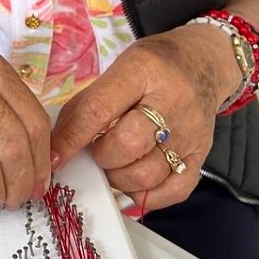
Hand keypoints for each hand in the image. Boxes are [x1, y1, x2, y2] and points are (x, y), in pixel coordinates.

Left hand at [49, 26, 238, 211]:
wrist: (204, 63)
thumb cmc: (154, 67)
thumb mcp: (118, 69)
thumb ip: (87, 104)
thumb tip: (56, 145)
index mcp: (143, 71)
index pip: (100, 110)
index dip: (71, 138)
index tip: (54, 158)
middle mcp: (171, 102)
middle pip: (127, 145)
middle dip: (102, 156)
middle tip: (98, 151)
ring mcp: (190, 133)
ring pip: (147, 175)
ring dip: (120, 178)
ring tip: (116, 164)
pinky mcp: (201, 156)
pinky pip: (172, 191)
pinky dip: (147, 195)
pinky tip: (136, 181)